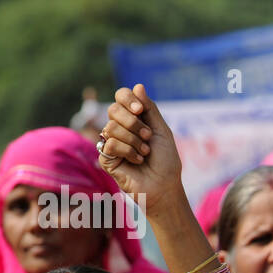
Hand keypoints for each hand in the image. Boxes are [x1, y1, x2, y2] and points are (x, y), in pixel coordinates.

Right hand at [98, 84, 185, 217]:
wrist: (164, 186)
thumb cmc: (166, 161)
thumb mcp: (162, 131)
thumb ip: (149, 109)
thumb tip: (138, 86)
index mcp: (134, 118)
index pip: (121, 96)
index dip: (127, 99)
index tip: (140, 109)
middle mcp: (120, 128)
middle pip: (113, 108)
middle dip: (133, 122)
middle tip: (147, 136)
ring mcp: (111, 142)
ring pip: (111, 127)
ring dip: (134, 141)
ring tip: (145, 153)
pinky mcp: (106, 157)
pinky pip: (109, 144)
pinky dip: (127, 152)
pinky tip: (137, 161)